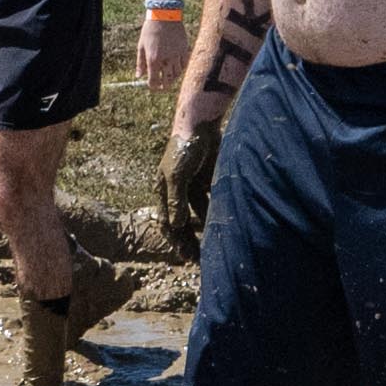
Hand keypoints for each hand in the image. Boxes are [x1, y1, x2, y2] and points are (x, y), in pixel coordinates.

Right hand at [156, 72, 232, 245]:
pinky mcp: (207, 182)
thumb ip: (176, 200)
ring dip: (202, 230)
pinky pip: (210, 203)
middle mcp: (176, 191)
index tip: (183, 255)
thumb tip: (177, 224)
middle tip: (198, 259)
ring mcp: (192, 187)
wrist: (202, 126)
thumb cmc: (185, 148)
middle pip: (182, 221)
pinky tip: (222, 227)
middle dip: (188, 240)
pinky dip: (214, 215)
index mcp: (163, 189)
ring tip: (210, 248)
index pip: (166, 221)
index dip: (174, 239)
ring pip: (197, 214)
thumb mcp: (177, 174)